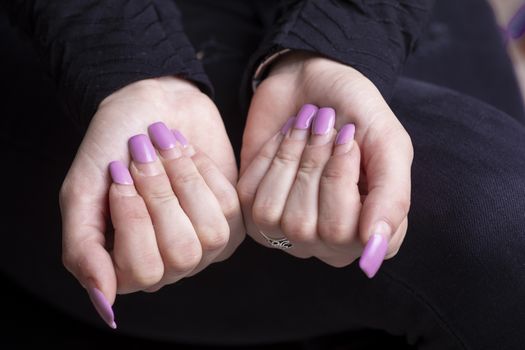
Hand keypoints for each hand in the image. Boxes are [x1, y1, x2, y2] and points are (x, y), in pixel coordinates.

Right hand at [59, 77, 243, 326]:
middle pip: (181, 253)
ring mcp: (205, 244)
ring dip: (184, 180)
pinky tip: (187, 154)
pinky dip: (204, 171)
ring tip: (165, 149)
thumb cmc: (111, 148)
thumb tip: (105, 300)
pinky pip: (228, 205)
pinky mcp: (232, 217)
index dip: (133, 217)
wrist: (149, 106)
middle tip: (143, 154)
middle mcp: (171, 264)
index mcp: (128, 266)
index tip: (118, 171)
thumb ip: (83, 248)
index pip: (143, 271)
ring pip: (210, 232)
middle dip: (161, 195)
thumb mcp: (81, 193)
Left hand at [238, 52, 412, 275]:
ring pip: (274, 215)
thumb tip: (376, 246)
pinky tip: (284, 139)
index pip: (349, 235)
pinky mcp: (254, 210)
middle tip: (324, 126)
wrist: (312, 82)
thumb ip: (393, 196)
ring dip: (289, 159)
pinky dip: (267, 156)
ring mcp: (288, 231)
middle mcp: (327, 242)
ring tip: (304, 128)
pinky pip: (250, 196)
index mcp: (368, 233)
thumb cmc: (356, 114)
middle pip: (307, 227)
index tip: (349, 138)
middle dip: (313, 164)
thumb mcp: (388, 145)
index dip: (342, 179)